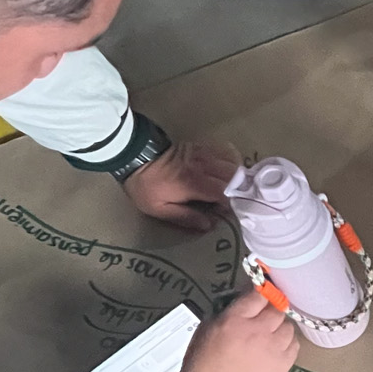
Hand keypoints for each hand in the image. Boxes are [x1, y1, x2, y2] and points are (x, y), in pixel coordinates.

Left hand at [123, 138, 239, 232]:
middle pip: (233, 176)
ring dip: (237, 175)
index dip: (230, 204)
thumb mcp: (159, 209)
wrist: (134, 156)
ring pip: (232, 162)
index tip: (225, 212)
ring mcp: (202, 154)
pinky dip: (231, 160)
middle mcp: (202, 167)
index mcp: (193, 184)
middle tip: (234, 200)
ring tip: (234, 186)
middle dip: (238, 189)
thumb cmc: (146, 186)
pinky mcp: (200, 146)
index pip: (224, 193)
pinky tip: (228, 170)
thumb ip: (185, 217)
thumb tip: (209, 225)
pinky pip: (223, 150)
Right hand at [180, 287, 296, 371]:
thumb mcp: (206, 327)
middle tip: (262, 317)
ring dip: (280, 327)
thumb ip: (227, 311)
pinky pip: (294, 346)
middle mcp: (258, 331)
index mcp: (236, 319)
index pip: (259, 294)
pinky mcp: (282, 366)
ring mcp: (273, 349)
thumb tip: (243, 304)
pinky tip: (276, 348)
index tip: (261, 294)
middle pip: (277, 308)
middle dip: (270, 310)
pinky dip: (287, 343)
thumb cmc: (202, 364)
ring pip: (288, 326)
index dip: (261, 292)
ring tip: (269, 334)